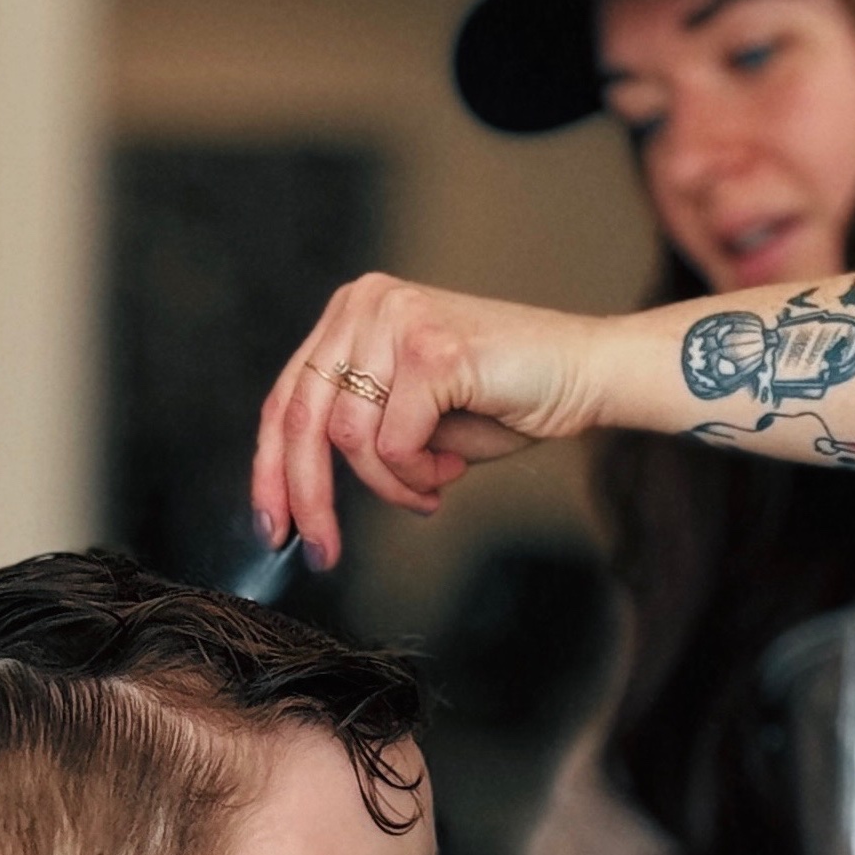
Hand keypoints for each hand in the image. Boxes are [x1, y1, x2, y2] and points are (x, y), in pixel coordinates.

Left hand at [249, 274, 602, 566]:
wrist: (584, 374)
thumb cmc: (507, 399)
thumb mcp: (413, 414)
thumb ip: (360, 431)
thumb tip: (303, 490)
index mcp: (354, 313)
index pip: (286, 397)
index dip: (269, 469)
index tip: (271, 526)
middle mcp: (365, 304)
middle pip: (302, 418)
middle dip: (307, 497)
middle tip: (322, 550)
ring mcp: (395, 320)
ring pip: (351, 440)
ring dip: (393, 486)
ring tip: (433, 486)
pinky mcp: (428, 351)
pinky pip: (393, 445)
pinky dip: (419, 476)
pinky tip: (452, 468)